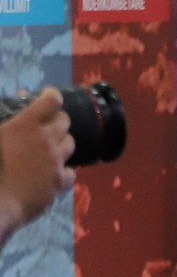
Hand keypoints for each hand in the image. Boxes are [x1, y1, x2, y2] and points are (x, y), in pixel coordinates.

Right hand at [0, 89, 74, 246]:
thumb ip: (7, 117)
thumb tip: (20, 95)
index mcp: (25, 125)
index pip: (51, 101)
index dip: (51, 96)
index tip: (49, 97)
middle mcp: (46, 139)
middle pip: (64, 121)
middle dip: (57, 119)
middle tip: (47, 125)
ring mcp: (55, 161)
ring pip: (70, 144)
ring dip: (61, 143)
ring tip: (50, 148)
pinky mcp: (60, 181)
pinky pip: (70, 171)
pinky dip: (63, 171)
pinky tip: (52, 174)